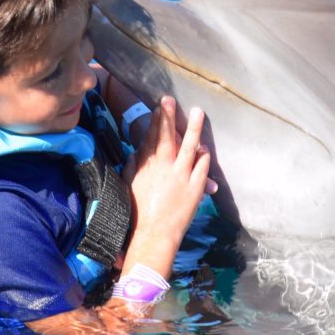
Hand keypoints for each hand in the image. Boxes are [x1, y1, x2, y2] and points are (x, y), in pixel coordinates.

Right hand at [120, 95, 210, 277]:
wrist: (153, 235)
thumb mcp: (129, 187)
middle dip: (168, 117)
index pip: (149, 138)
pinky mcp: (195, 187)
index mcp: (146, 167)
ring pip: (189, 146)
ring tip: (198, 112)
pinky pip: (202, 166)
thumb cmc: (138, 214)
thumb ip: (132, 168)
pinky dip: (204, 156)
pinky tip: (205, 147)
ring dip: (193, 128)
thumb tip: (135, 154)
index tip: (157, 106)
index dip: (154, 121)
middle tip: (170, 99)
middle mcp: (163, 167)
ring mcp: (181, 176)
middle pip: (166, 137)